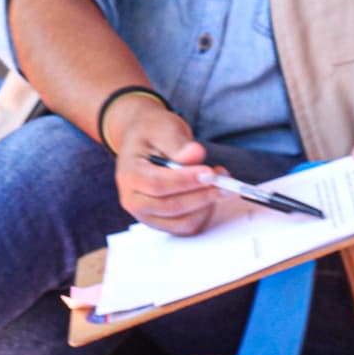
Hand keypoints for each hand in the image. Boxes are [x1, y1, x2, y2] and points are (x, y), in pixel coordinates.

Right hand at [110, 99, 225, 235]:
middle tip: (224, 181)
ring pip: (182, 221)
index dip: (186, 180)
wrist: (143, 141)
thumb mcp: (162, 127)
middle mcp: (132, 200)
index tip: (210, 173)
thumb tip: (195, 154)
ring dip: (206, 205)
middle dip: (202, 195)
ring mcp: (146, 215)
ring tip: (220, 185)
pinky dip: (203, 214)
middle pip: (171, 206)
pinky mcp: (161, 222)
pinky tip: (209, 195)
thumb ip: (177, 142)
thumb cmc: (151, 133)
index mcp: (128, 175)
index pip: (158, 184)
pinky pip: (187, 227)